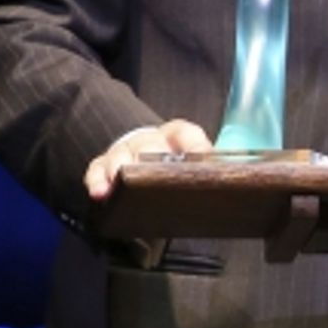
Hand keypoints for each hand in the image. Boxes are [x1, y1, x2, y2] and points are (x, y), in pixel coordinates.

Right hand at [85, 118, 213, 199]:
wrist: (141, 156)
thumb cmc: (171, 167)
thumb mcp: (191, 165)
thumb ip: (206, 172)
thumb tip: (230, 186)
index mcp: (177, 136)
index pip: (187, 134)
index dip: (195, 146)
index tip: (203, 158)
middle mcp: (150, 140)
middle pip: (149, 146)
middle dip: (151, 157)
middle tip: (155, 175)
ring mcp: (124, 151)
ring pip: (120, 157)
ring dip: (120, 170)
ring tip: (120, 185)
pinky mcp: (103, 165)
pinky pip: (97, 170)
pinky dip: (97, 182)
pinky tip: (100, 193)